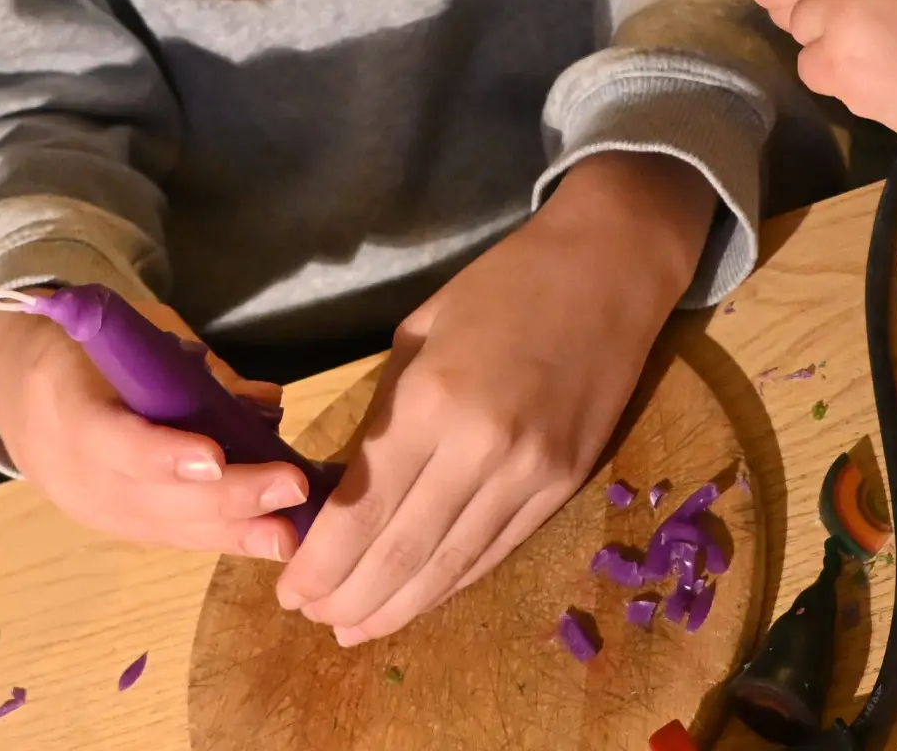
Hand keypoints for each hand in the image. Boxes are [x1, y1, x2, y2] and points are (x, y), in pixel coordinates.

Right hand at [0, 295, 309, 560]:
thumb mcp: (129, 333)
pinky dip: (221, 538)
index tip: (216, 458)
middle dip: (227, 498)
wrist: (20, 394)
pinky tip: (269, 539)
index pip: (111, 439)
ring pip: (165, 528)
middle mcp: (74, 470)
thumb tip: (264, 400)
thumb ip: (190, 368)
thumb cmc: (88, 351)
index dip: (161, 454)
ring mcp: (92, 508)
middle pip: (151, 496)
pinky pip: (170, 538)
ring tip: (292, 531)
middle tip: (291, 488)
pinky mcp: (115, 529)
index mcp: (68, 404)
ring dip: (234, 531)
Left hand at [275, 153, 711, 644]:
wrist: (608, 269)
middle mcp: (481, 450)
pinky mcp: (564, 486)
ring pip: (452, 565)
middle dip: (350, 595)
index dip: (321, 562)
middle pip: (403, 551)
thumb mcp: (418, 334)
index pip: (363, 509)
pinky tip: (419, 599)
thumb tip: (344, 490)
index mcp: (431, 402)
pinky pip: (497, 549)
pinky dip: (453, 582)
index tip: (288, 591)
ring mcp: (531, 475)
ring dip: (398, 606)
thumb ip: (383, 417)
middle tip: (312, 617)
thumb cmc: (501, 286)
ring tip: (354, 628)